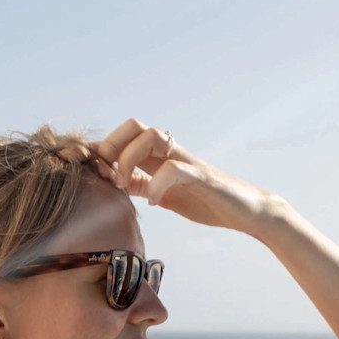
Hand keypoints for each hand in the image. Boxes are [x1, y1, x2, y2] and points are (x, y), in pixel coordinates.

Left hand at [91, 119, 280, 234]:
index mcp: (161, 157)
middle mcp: (172, 152)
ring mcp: (187, 161)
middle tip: (107, 176)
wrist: (248, 213)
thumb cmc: (209, 202)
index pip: (125, 136)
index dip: (102, 149)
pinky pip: (173, 169)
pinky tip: (154, 202)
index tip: (91, 171)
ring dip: (128, 159)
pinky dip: (156, 185)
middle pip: (134, 125)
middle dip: (111, 146)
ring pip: (151, 136)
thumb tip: (119, 184)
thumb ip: (145, 185)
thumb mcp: (167, 195)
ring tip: (125, 186)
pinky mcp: (202, 176)